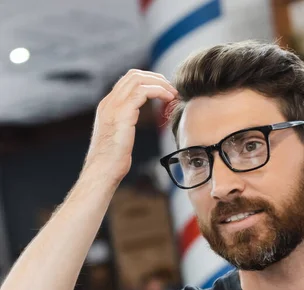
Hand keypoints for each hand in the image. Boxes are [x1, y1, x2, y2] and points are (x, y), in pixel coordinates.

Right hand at [83, 69, 177, 184]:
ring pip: (138, 79)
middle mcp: (109, 102)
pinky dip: (159, 91)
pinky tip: (169, 99)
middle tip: (171, 89)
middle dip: (155, 78)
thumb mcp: (118, 137)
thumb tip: (130, 126)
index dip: (147, 81)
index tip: (163, 90)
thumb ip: (123, 124)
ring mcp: (114, 106)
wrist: (103, 170)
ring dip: (159, 83)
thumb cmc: (112, 161)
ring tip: (172, 93)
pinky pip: (143, 91)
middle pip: (133, 75)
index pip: (127, 82)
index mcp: (107, 106)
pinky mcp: (123, 113)